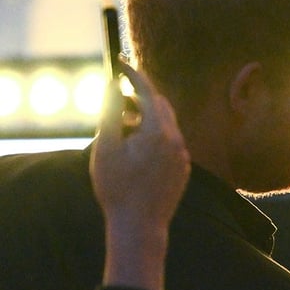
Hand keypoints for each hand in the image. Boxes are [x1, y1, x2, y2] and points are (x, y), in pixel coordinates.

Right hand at [90, 63, 189, 289]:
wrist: (139, 226)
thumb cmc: (117, 187)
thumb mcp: (106, 146)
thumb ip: (111, 113)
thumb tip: (112, 86)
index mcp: (159, 131)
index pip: (149, 92)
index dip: (134, 75)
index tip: (120, 63)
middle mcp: (177, 140)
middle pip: (161, 107)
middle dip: (140, 98)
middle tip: (118, 98)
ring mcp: (183, 156)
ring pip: (166, 126)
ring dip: (145, 120)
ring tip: (121, 129)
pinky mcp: (183, 169)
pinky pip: (170, 144)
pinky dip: (154, 139)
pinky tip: (135, 152)